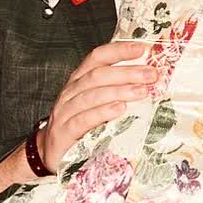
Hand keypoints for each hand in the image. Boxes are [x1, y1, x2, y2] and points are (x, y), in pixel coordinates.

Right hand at [40, 41, 153, 172]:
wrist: (51, 152)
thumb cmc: (80, 127)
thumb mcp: (96, 105)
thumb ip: (116, 91)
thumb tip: (151, 82)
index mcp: (79, 81)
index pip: (97, 58)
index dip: (119, 51)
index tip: (143, 49)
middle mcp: (70, 93)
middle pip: (96, 75)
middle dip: (126, 72)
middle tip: (151, 75)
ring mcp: (64, 112)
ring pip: (90, 96)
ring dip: (119, 91)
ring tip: (142, 91)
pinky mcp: (63, 133)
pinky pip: (82, 120)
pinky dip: (102, 113)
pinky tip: (119, 109)